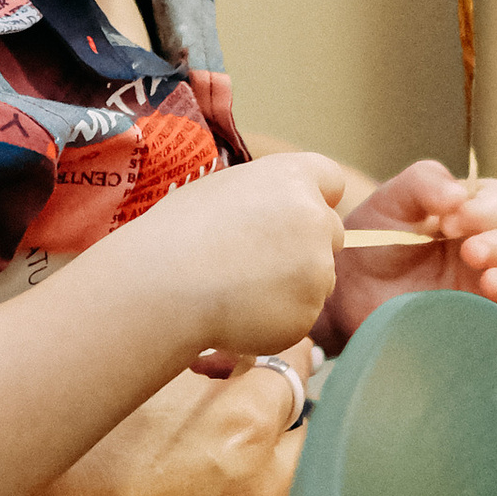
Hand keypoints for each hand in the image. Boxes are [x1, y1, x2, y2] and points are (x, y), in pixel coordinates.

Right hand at [0, 363, 305, 495]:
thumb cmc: (60, 457)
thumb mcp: (131, 383)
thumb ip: (196, 362)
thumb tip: (231, 342)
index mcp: (238, 437)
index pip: (291, 372)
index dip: (281, 348)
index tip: (269, 339)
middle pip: (310, 443)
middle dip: (289, 417)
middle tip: (265, 398)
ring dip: (288, 484)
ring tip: (262, 461)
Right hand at [109, 152, 350, 358]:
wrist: (164, 284)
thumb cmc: (180, 231)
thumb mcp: (222, 190)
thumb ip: (264, 196)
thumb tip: (276, 211)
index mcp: (291, 178)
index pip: (331, 179)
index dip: (317, 198)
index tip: (296, 214)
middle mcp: (314, 218)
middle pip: (332, 233)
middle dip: (307, 246)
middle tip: (261, 259)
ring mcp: (317, 268)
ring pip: (318, 278)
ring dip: (293, 285)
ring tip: (239, 288)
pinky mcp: (308, 312)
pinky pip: (301, 314)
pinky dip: (278, 317)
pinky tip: (240, 311)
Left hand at [321, 162, 496, 353]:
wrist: (350, 295)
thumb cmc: (374, 241)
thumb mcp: (391, 201)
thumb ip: (423, 183)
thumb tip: (460, 195)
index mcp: (474, 213)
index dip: (487, 210)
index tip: (450, 222)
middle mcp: (492, 248)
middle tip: (469, 253)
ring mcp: (493, 288)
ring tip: (489, 285)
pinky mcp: (487, 324)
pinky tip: (493, 319)